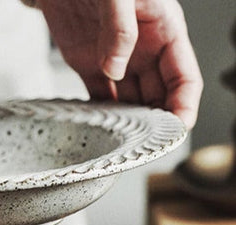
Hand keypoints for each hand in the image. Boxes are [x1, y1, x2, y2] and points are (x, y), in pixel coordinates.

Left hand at [37, 0, 202, 128]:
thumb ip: (120, 28)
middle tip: (146, 145)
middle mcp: (145, 51)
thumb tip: (115, 70)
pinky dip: (101, 115)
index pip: (184, 77)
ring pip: (132, 102)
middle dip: (157, 123)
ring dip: (130, 124)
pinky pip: (101, 98)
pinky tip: (100, 129)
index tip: (177, 130)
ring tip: (123, 143)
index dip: (184, 106)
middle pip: (159, 97)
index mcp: (164, 31)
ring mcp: (117, 61)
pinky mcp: (89, 67)